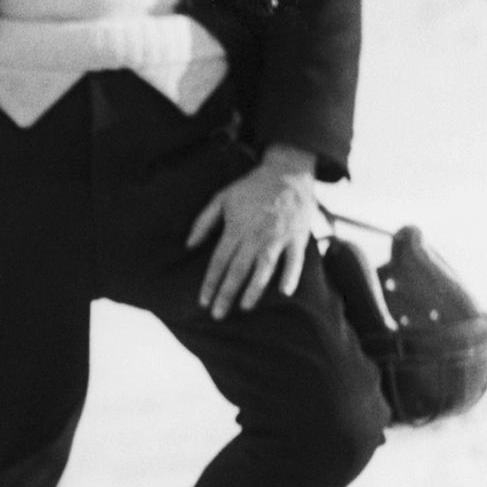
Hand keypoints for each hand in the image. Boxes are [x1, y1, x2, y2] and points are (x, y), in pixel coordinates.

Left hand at [188, 150, 322, 318]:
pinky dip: (290, 276)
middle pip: (238, 270)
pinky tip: (284, 292)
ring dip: (254, 289)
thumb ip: (203, 222)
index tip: (203, 301)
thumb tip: (188, 245)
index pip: (219, 261)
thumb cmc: (251, 187)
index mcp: (236, 228)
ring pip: (264, 269)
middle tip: (217, 315)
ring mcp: (278, 237)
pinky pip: (295, 260)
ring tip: (244, 307)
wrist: (287, 171)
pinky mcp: (298, 237)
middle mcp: (256, 236)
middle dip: (226, 294)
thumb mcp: (221, 198)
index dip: (210, 283)